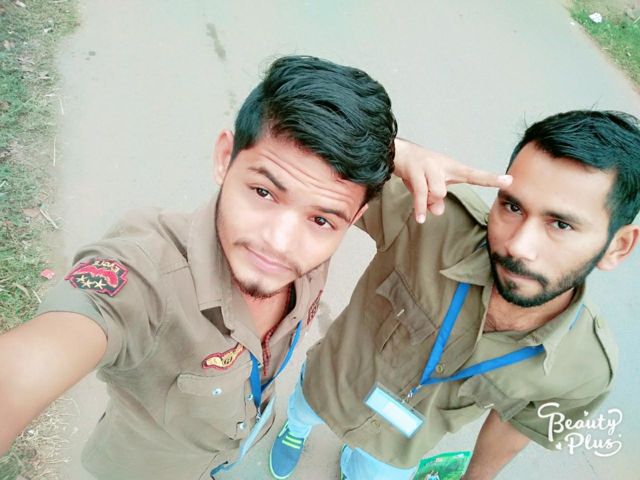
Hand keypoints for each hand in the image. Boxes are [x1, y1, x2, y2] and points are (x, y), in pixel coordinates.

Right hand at [394, 139, 511, 222]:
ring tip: (418, 198)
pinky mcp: (414, 169)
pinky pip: (420, 193)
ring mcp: (428, 165)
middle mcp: (442, 165)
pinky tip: (420, 218)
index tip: (510, 181)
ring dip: (425, 199)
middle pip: (444, 191)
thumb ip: (434, 201)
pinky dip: (420, 207)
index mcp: (452, 168)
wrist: (396, 152)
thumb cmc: (417, 170)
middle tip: (423, 198)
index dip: (492, 179)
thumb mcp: (429, 187)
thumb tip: (437, 211)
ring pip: (436, 191)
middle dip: (432, 200)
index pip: (475, 174)